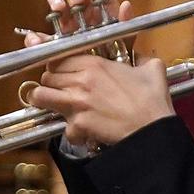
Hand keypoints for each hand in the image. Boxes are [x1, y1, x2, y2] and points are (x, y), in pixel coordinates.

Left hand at [22, 0, 173, 149]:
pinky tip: (83, 134)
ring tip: (58, 108)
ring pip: (40, 96)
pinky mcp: (78, 123)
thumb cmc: (153, 101)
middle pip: (47, 77)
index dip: (59, 68)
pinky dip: (73, 134)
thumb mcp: (151, 70)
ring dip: (47, 103)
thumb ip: (143, 59)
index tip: (63, 75)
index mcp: (94, 63)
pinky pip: (63, 128)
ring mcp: (77, 101)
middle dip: (52, 85)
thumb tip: (144, 58)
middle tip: (62, 93)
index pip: (57, 58)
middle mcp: (80, 79)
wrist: (154, 129)